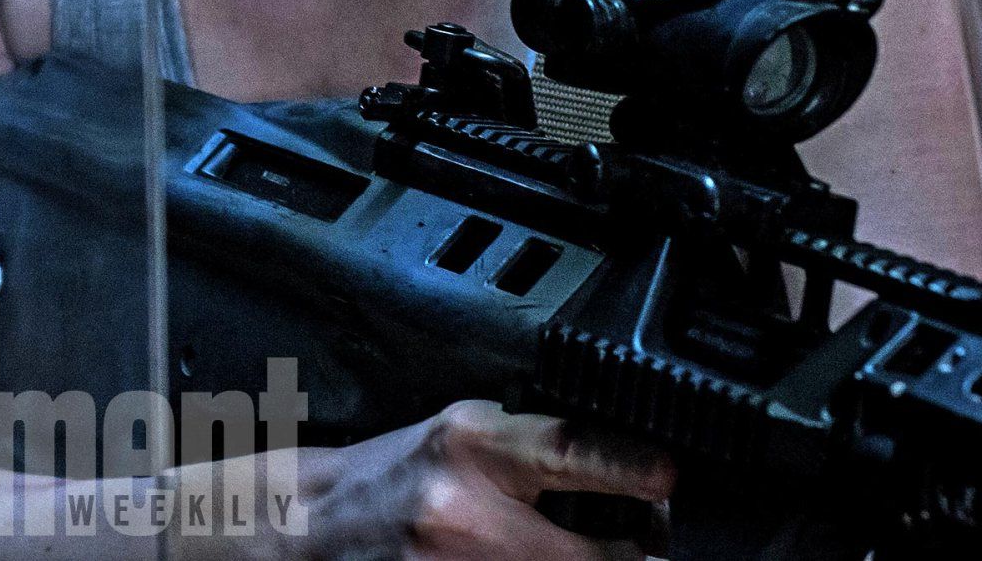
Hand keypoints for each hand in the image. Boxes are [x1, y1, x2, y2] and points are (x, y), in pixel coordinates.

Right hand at [293, 400, 675, 559]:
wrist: (313, 529)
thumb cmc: (395, 474)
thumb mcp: (465, 432)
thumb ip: (538, 446)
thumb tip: (630, 470)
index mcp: (472, 445)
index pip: (572, 451)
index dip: (632, 470)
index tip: (668, 479)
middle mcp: (466, 512)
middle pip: (594, 554)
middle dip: (634, 552)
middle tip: (647, 540)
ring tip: (599, 553)